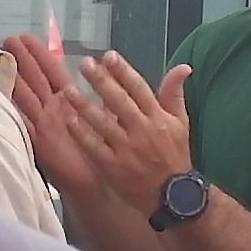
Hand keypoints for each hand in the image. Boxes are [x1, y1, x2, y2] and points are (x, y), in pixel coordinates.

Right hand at [4, 35, 104, 202]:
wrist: (98, 184)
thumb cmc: (105, 154)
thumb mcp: (110, 118)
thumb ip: (112, 94)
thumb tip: (115, 70)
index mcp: (69, 102)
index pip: (52, 71)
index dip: (41, 54)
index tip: (28, 37)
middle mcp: (52, 110)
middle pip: (35, 78)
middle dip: (23, 58)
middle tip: (9, 38)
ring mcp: (42, 124)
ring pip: (25, 94)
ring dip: (13, 75)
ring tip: (1, 55)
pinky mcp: (38, 141)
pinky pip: (21, 119)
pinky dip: (10, 106)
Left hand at [67, 51, 195, 210]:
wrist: (173, 194)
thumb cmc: (174, 155)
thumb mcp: (180, 123)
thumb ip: (174, 94)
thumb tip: (183, 67)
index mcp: (158, 118)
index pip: (139, 88)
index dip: (123, 71)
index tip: (109, 56)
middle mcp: (142, 130)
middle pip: (119, 100)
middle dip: (101, 80)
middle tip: (85, 64)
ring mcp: (126, 148)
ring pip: (102, 122)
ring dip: (84, 104)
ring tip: (67, 89)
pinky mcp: (113, 165)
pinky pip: (94, 146)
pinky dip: (81, 133)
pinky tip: (68, 119)